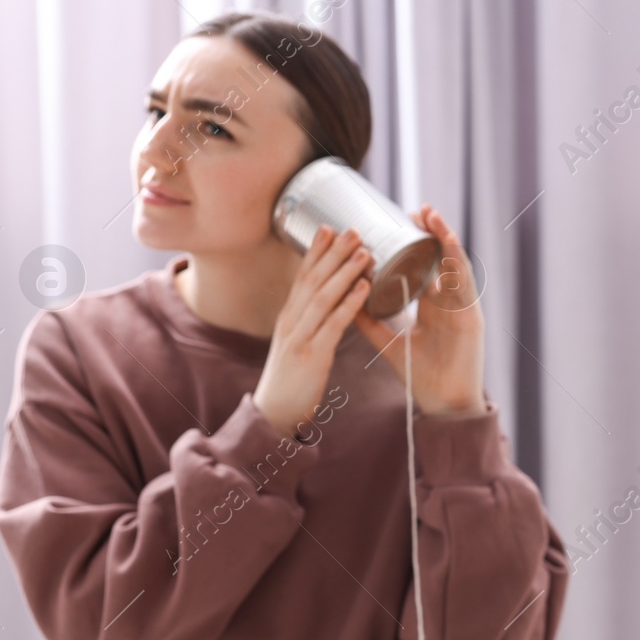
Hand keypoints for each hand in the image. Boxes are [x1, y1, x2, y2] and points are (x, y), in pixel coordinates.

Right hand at [253, 224, 373, 436]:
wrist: (274, 412)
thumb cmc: (291, 378)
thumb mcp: (297, 342)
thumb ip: (310, 322)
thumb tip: (329, 302)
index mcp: (289, 316)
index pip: (302, 276)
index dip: (315, 251)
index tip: (329, 227)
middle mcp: (291, 320)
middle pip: (313, 278)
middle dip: (333, 252)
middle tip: (353, 229)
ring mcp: (300, 336)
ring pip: (323, 296)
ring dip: (345, 271)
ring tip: (366, 252)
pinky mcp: (312, 355)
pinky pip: (334, 324)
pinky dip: (350, 303)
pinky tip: (365, 289)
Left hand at [351, 205, 485, 416]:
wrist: (443, 405)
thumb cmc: (421, 377)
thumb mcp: (389, 342)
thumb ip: (369, 322)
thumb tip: (344, 298)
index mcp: (432, 306)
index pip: (425, 265)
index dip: (415, 242)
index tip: (398, 221)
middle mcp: (449, 302)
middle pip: (442, 258)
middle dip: (431, 232)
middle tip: (414, 209)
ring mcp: (463, 307)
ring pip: (455, 264)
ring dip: (444, 237)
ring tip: (429, 215)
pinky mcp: (472, 317)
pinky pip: (465, 284)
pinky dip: (455, 263)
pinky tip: (445, 244)